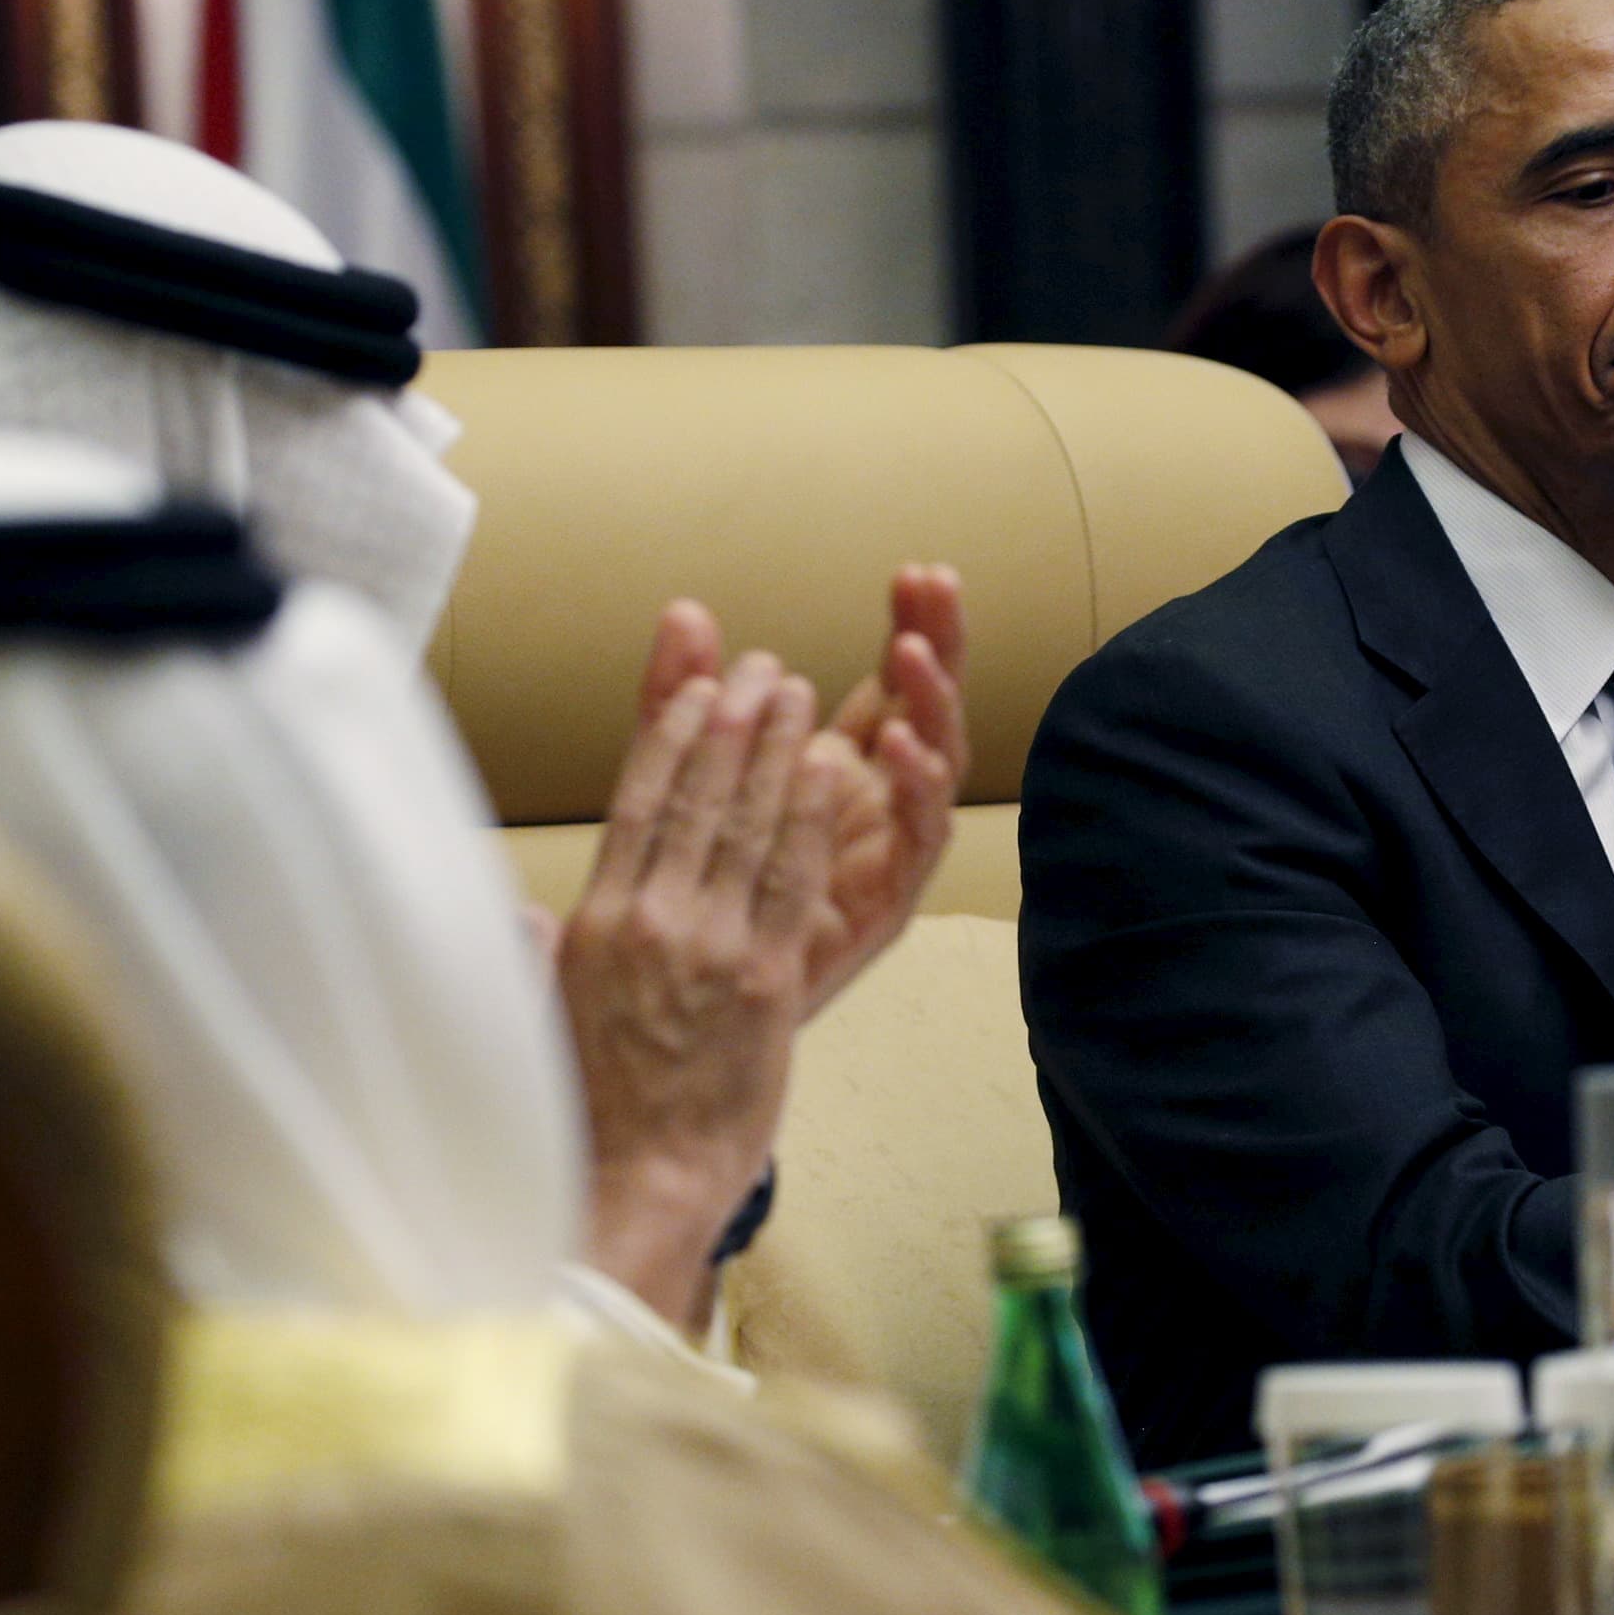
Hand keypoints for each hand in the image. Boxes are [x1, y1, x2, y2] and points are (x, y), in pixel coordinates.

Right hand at [558, 650, 843, 1324]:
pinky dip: (811, 819)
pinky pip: (793, 881)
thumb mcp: (542, 1017)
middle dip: (733, 722)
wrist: (637, 1183)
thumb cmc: (589, 1114)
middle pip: (699, 797)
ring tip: (797, 693)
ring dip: (777, 751)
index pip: (638, 804)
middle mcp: (652, 923)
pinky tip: (831, 770)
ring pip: (749, 826)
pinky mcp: (765, 983)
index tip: (693, 690)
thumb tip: (518, 909)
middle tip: (760, 666)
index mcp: (595, 925)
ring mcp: (712, 949)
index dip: (669, 737)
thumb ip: (538, 951)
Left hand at [635, 570, 967, 1015]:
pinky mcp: (885, 905)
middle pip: (928, 711)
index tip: (913, 572)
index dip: (909, 626)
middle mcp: (875, 807)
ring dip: (933, 707)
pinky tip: (903, 748)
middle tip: (935, 586)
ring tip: (912, 652)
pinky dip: (918, 791)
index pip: (892, 684)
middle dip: (938, 645)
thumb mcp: (675, 781)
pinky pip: (919, 843)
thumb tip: (685, 611)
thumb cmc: (688, 910)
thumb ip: (680, 698)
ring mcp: (886, 854)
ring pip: (936, 768)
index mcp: (840, 770)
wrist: (686, 1042)